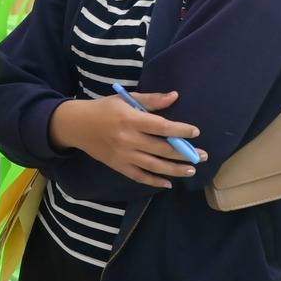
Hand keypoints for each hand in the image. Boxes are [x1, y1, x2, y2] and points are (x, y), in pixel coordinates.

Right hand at [49, 92, 201, 188]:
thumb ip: (151, 100)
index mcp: (131, 120)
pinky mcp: (118, 165)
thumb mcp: (125, 99)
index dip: (180, 130)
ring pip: (154, 165)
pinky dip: (154, 181)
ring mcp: (123, 155)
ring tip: (191, 169)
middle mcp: (128, 139)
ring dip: (175, 169)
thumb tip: (175, 97)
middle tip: (203, 156)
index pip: (161, 126)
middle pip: (162, 149)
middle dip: (185, 153)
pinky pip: (139, 176)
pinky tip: (168, 183)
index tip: (195, 132)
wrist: (76, 126)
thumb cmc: (104, 109)